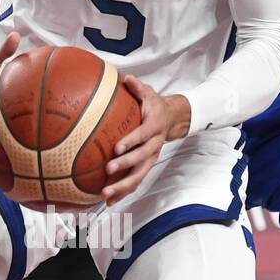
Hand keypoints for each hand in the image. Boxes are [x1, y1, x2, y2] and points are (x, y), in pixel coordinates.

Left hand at [102, 76, 188, 204]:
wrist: (174, 120)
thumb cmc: (154, 105)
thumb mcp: (149, 93)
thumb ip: (137, 87)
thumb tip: (126, 78)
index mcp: (153, 127)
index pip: (142, 135)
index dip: (131, 141)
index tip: (116, 148)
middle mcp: (154, 145)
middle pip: (141, 159)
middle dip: (125, 166)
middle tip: (108, 171)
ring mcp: (151, 158)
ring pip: (139, 175)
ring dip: (123, 186)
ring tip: (106, 195)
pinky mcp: (146, 166)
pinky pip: (136, 181)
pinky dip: (123, 192)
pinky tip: (108, 201)